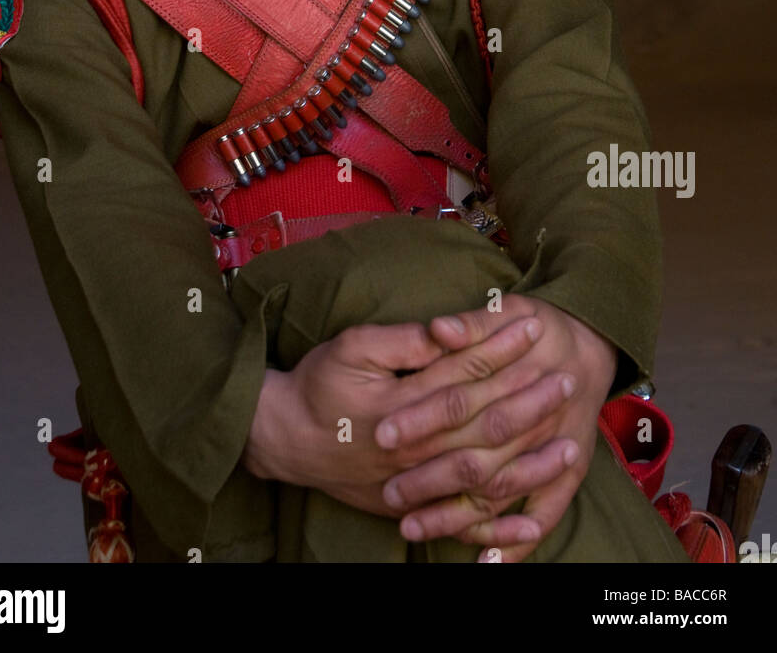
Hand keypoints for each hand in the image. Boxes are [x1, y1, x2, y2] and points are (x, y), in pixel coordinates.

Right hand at [241, 308, 551, 518]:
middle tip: (568, 379)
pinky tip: (532, 524)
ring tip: (569, 445)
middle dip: (530, 402)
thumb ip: (402, 342)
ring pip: (483, 477)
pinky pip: (461, 523)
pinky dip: (498, 528)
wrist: (286, 438)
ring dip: (529, 463)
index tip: (534, 327)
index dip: (501, 349)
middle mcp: (414, 448)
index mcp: (401, 404)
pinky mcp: (412, 506)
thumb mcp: (351, 347)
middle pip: (483, 425)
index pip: (463, 372)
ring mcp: (415, 483)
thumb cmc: (319, 385)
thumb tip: (446, 331)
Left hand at [376, 297, 617, 559]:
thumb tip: (438, 328)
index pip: (458, 403)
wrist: (591, 344)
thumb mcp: (505, 308)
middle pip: (475, 457)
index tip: (381, 435)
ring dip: (457, 516)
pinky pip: (545, 514)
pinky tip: (485, 560)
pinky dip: (515, 541)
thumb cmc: (537, 326)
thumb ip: (471, 322)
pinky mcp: (568, 471)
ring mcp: (554, 450)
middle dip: (429, 481)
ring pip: (500, 492)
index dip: (419, 420)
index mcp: (515, 377)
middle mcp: (536, 420)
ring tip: (412, 528)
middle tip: (388, 494)